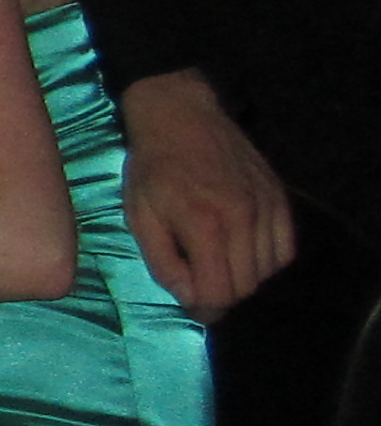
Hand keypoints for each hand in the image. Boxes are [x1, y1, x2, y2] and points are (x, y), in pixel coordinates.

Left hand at [117, 69, 293, 321]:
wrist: (181, 116)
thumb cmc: (152, 169)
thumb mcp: (140, 217)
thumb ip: (164, 263)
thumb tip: (189, 297)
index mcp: (204, 225)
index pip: (221, 291)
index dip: (206, 308)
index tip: (194, 307)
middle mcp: (243, 218)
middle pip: (247, 286)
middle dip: (223, 295)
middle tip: (202, 286)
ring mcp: (266, 206)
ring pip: (268, 271)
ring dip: (244, 277)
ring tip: (217, 264)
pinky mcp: (279, 197)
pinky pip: (285, 248)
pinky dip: (267, 259)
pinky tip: (242, 250)